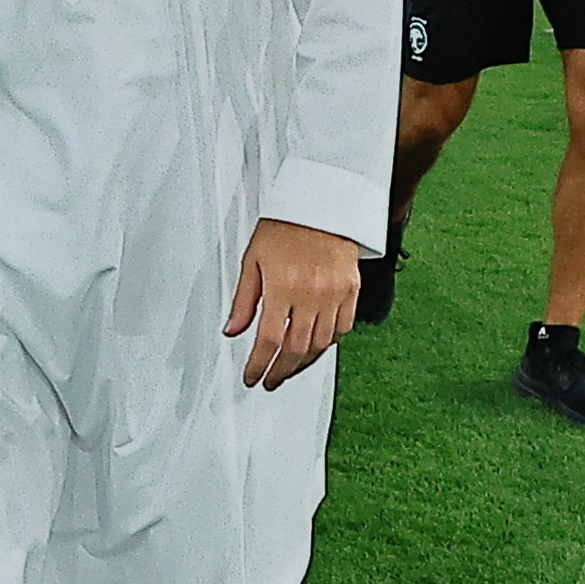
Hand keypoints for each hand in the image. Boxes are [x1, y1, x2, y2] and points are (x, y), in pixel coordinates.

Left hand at [223, 217, 361, 390]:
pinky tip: (315, 347)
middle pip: (296, 349)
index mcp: (282, 286)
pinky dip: (328, 343)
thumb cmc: (284, 227)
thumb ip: (243, 300)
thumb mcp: (252, 260)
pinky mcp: (352, 290)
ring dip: (304, 362)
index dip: (258, 365)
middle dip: (281, 371)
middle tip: (270, 380)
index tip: (252, 377)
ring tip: (289, 369)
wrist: (321, 203)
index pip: (268, 340)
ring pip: (321, 344)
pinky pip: (343, 328)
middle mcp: (311, 294)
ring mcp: (335, 293)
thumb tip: (232, 331)